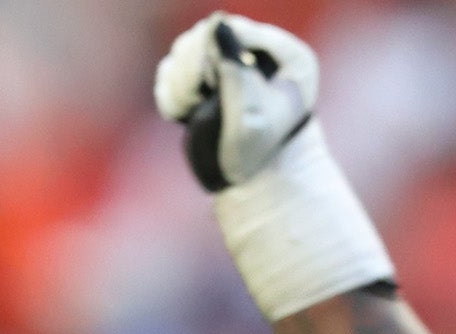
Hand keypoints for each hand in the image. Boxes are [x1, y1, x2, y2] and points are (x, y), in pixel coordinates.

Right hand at [152, 13, 322, 192]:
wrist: (249, 187)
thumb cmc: (258, 157)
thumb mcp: (250, 117)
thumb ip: (235, 71)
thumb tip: (217, 25)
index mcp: (285, 56)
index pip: (236, 29)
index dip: (213, 51)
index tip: (207, 84)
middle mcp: (257, 56)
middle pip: (206, 35)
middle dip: (191, 68)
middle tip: (194, 101)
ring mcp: (229, 70)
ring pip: (185, 51)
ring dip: (178, 82)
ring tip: (189, 110)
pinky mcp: (207, 86)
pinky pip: (173, 71)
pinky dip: (170, 91)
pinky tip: (181, 114)